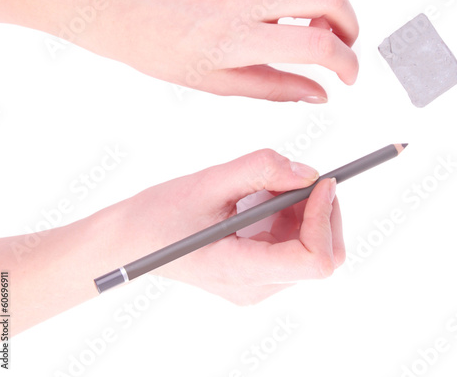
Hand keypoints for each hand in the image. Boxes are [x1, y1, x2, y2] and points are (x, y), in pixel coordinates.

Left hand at [84, 0, 358, 101]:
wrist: (130, 10)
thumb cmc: (164, 51)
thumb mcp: (219, 84)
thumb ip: (275, 88)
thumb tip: (317, 93)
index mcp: (239, 39)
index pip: (315, 45)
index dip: (346, 63)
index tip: (347, 76)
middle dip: (351, 26)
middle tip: (339, 47)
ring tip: (315, 23)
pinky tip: (292, 0)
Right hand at [123, 149, 344, 304]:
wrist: (132, 239)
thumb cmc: (160, 214)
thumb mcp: (208, 183)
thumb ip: (260, 170)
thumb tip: (307, 172)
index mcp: (241, 270)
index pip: (313, 261)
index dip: (324, 218)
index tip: (320, 181)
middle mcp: (255, 286)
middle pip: (319, 255)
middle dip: (319, 211)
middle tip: (299, 176)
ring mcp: (256, 283)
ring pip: (309, 248)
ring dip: (303, 210)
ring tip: (268, 185)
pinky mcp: (255, 271)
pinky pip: (290, 244)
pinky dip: (289, 215)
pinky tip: (262, 197)